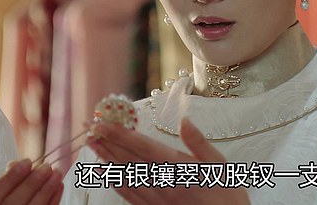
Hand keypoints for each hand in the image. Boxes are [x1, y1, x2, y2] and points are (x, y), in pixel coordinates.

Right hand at [0, 159, 63, 204]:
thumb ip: (9, 177)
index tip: (27, 162)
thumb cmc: (8, 198)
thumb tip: (16, 164)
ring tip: (57, 173)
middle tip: (46, 167)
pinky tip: (59, 185)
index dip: (11, 177)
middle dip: (33, 182)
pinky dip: (54, 199)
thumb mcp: (3, 189)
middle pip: (15, 201)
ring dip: (47, 189)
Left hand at [88, 118, 249, 204]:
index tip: (102, 123)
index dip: (120, 134)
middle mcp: (163, 184)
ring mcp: (157, 199)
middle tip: (88, 127)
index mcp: (178, 168)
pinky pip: (129, 196)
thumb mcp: (221, 165)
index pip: (142, 147)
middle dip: (107, 142)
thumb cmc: (227, 197)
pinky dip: (114, 183)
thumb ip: (200, 143)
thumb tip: (185, 120)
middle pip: (128, 159)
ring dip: (106, 159)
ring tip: (92, 145)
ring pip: (125, 176)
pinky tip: (104, 175)